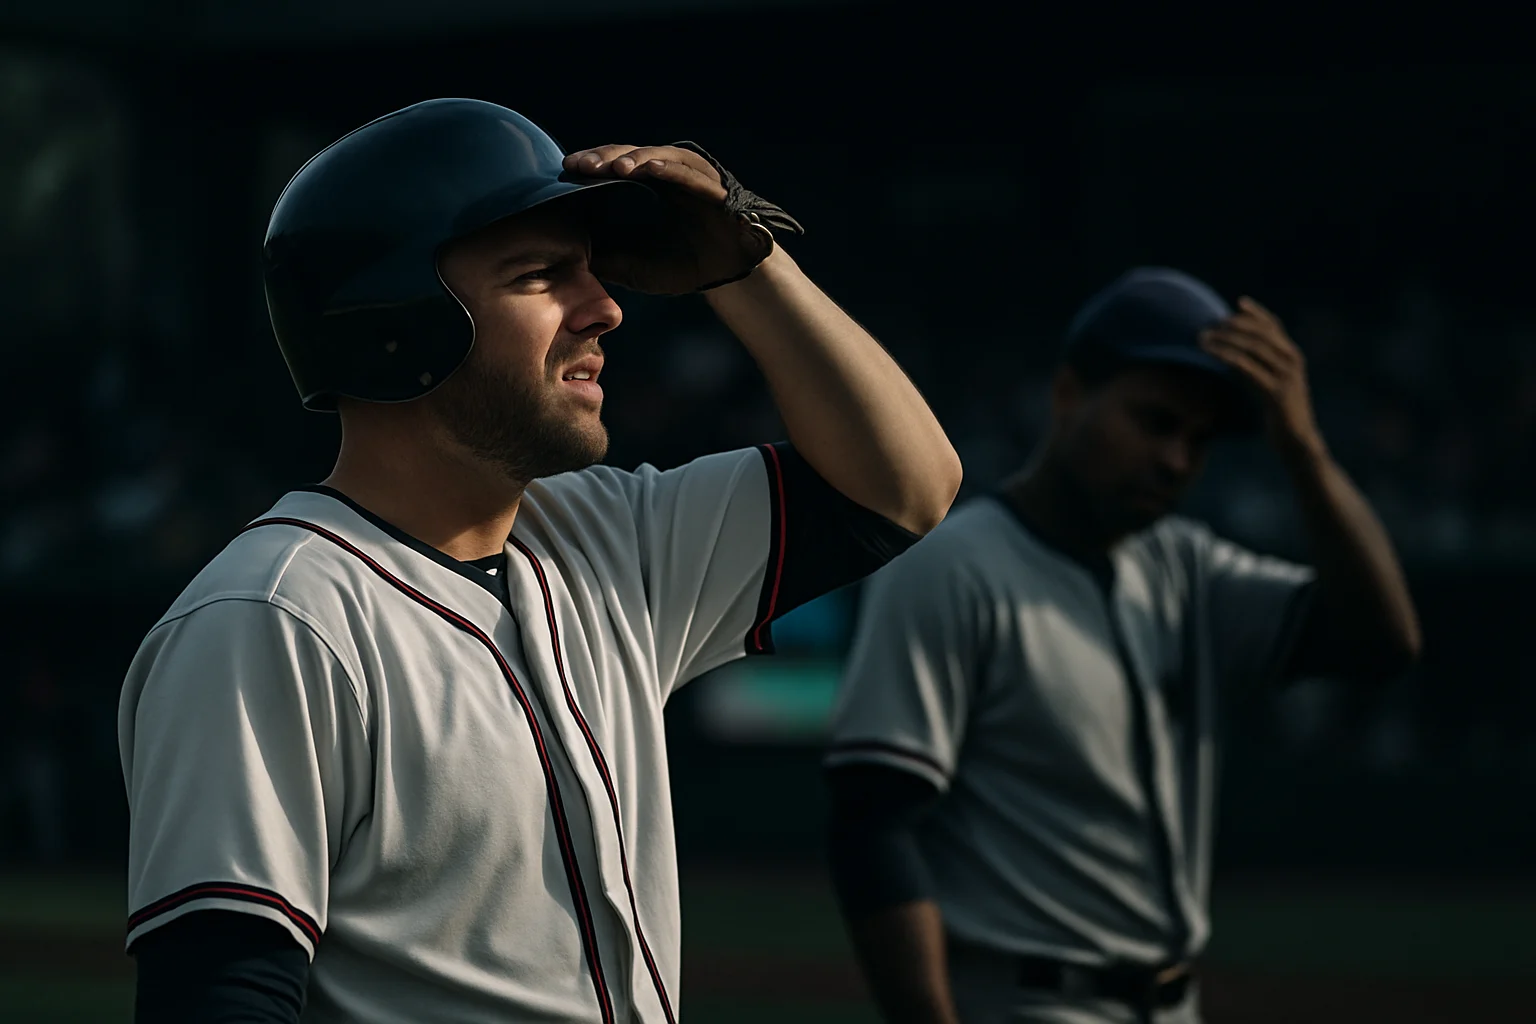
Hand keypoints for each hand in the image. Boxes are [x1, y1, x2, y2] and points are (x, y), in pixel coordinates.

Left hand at [562, 142, 800, 294]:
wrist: (728, 274)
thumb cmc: (685, 266)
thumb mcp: (637, 268)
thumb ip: (608, 261)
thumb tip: (570, 260)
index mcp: (643, 190)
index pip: (610, 171)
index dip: (588, 168)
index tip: (563, 172)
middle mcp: (663, 176)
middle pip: (626, 156)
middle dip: (601, 159)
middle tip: (577, 165)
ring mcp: (687, 176)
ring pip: (652, 157)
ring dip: (630, 158)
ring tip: (608, 167)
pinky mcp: (709, 184)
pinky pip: (685, 171)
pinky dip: (665, 167)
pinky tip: (647, 168)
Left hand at [1199, 297, 1325, 456]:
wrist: (1298, 441)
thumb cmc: (1281, 414)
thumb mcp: (1269, 385)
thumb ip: (1258, 367)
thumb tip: (1231, 353)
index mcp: (1293, 356)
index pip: (1274, 326)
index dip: (1256, 313)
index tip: (1238, 303)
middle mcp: (1292, 361)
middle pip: (1260, 333)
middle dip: (1233, 325)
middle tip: (1209, 325)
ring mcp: (1286, 376)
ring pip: (1252, 347)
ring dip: (1225, 339)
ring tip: (1203, 338)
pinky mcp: (1276, 392)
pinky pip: (1248, 368)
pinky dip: (1228, 357)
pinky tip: (1213, 354)